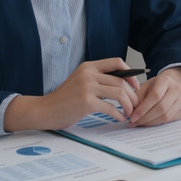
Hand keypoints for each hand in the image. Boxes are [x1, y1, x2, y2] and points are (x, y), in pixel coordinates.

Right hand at [4, 58, 139, 131]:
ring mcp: (87, 87)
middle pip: (121, 81)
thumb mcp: (81, 81)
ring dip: (129, 105)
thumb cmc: (64, 99)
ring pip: (119, 93)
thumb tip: (123, 83)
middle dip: (133, 95)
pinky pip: (111, 108)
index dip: (131, 73)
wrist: (44, 110)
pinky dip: (118, 114)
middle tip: (136, 105)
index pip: (117, 62)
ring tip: (129, 113)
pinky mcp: (86, 102)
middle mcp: (88, 74)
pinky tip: (120, 118)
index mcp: (88, 66)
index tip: (136, 85)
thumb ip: (98, 79)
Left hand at [129, 66, 180, 126]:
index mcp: (165, 80)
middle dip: (146, 118)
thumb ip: (137, 99)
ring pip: (166, 116)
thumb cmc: (155, 87)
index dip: (143, 108)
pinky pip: (170, 120)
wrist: (171, 86)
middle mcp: (176, 89)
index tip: (133, 117)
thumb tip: (132, 114)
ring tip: (140, 123)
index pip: (155, 96)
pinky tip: (149, 122)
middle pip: (161, 107)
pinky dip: (158, 123)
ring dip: (151, 122)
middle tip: (134, 123)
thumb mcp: (144, 87)